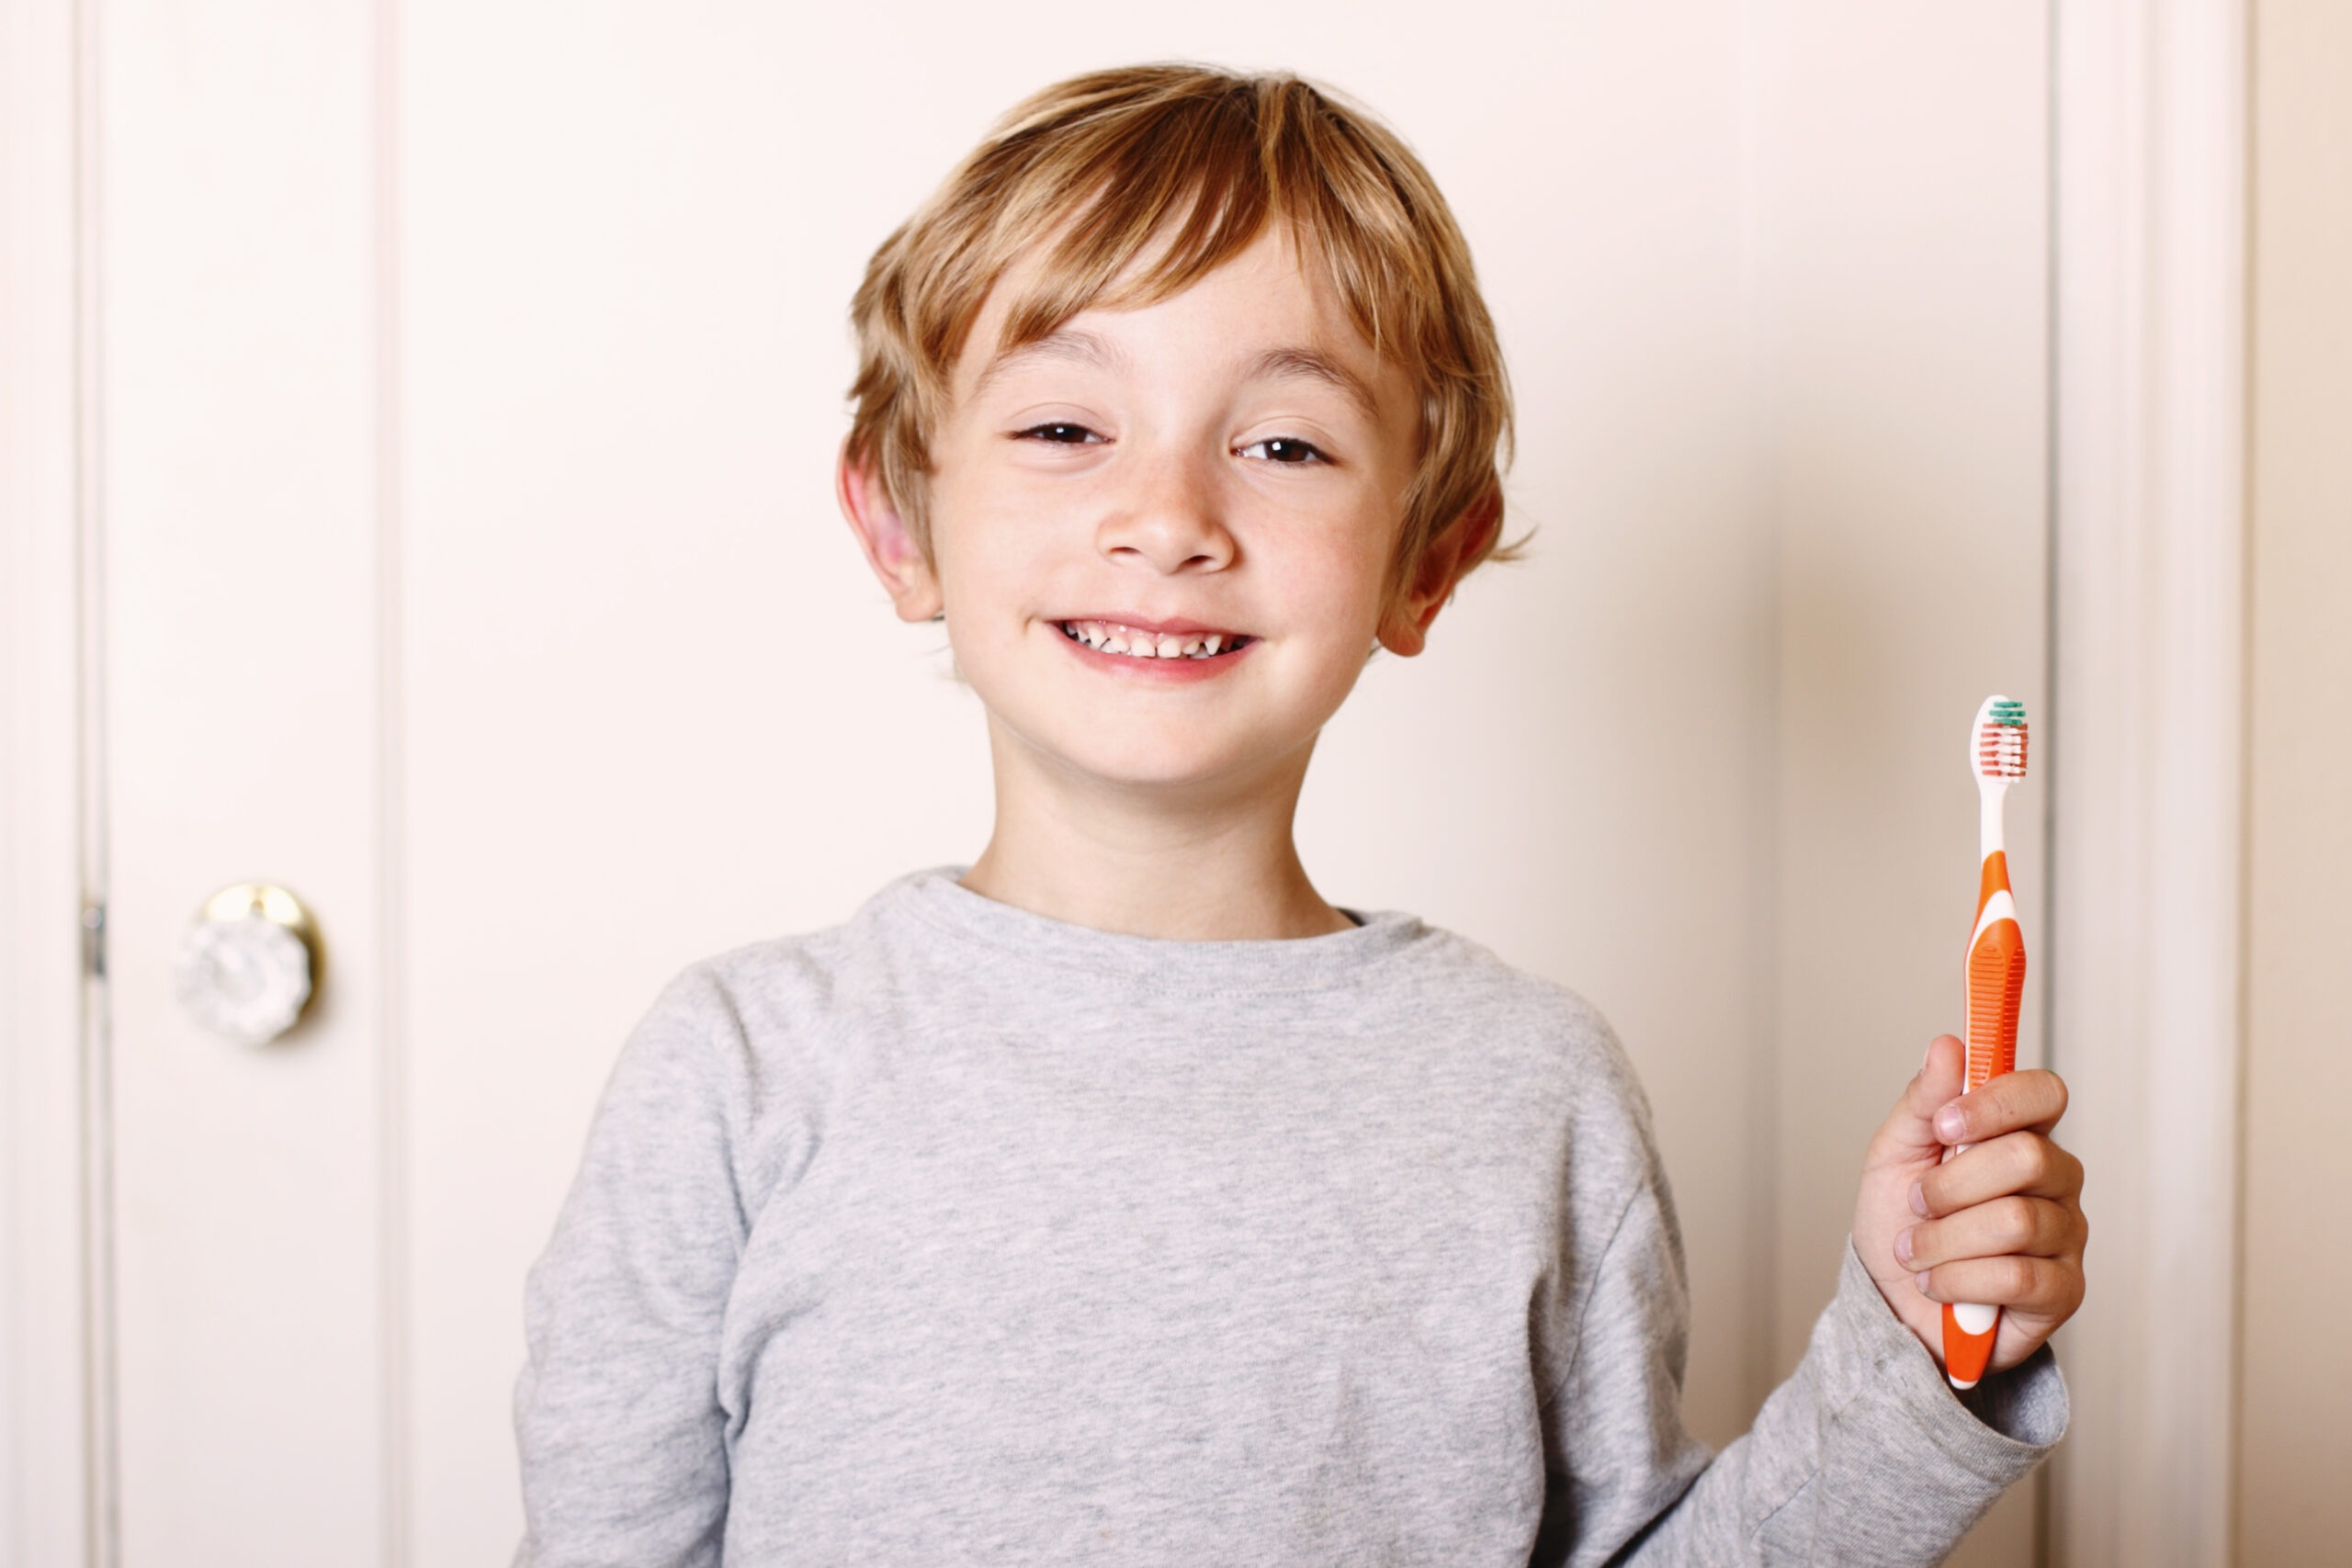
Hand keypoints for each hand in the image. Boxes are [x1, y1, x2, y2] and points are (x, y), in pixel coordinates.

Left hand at [1851, 1035, 2087, 1378]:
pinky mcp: (2064, 1291)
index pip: (2044, 1093)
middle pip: (2027, 1157)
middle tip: (1918, 1203)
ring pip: (2016, 1222)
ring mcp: (2067, 1235)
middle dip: (1951, 1185)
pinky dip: (1959, 1281)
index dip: (1996, 1103)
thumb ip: (1925, 1100)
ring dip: (1943, 1240)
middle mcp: (2057, 1179)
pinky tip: (1938, 1283)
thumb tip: (1948, 1045)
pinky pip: (2018, 1277)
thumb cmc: (1904, 1220)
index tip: (1944, 1124)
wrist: (1896, 1302)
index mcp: (2022, 1133)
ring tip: (1916, 1251)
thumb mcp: (1897, 1153)